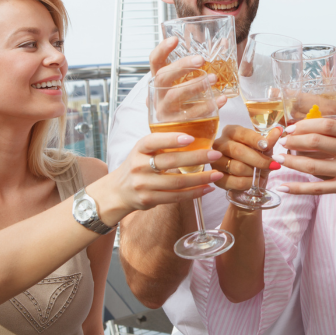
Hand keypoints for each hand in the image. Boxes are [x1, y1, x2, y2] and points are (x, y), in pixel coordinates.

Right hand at [102, 133, 223, 214]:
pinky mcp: (149, 200)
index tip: (190, 138)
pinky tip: (207, 188)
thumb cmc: (138, 165)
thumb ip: (162, 144)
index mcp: (139, 149)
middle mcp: (139, 166)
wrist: (118, 191)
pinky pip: (176, 197)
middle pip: (170, 162)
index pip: (153, 141)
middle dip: (196, 158)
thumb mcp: (143, 150)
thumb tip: (197, 134)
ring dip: (200, 179)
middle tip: (216, 154)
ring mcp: (143, 184)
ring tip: (217, 174)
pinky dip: (194, 193)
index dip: (171, 139)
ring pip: (177, 182)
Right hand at [211, 125, 282, 190]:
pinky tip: (254, 181)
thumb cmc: (255, 157)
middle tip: (273, 165)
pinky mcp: (217, 177)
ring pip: (237, 167)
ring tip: (262, 173)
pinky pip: (235, 181)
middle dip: (259, 160)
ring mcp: (215, 161)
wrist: (248, 177)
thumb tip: (278, 131)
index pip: (242, 133)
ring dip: (254, 172)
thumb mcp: (264, 148)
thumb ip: (269, 140)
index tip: (267, 146)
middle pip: (238, 151)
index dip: (255, 140)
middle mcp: (220, 144)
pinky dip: (248, 183)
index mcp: (231, 132)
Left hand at [269, 119, 335, 215]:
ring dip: (292, 161)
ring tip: (280, 159)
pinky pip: (318, 189)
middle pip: (316, 142)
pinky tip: (284, 186)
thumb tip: (322, 125)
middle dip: (294, 141)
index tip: (293, 127)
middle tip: (282, 141)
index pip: (327, 124)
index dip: (305, 124)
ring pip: (313, 165)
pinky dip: (298, 188)